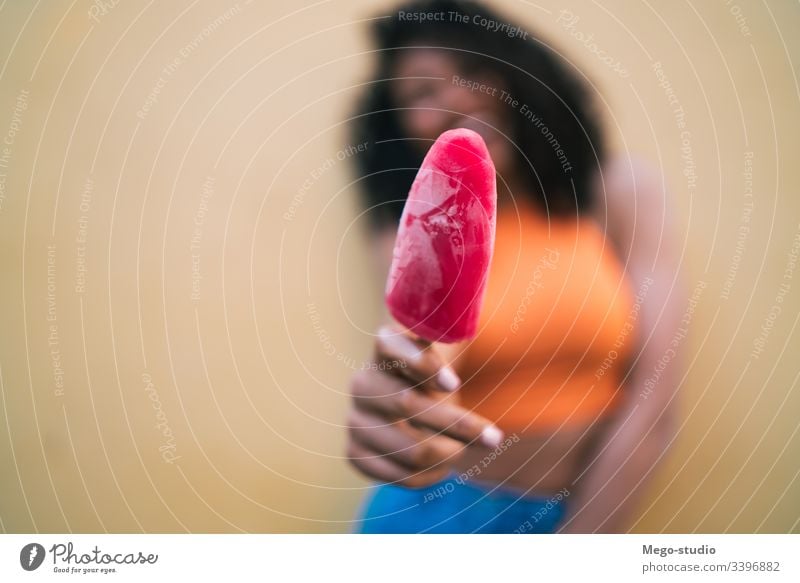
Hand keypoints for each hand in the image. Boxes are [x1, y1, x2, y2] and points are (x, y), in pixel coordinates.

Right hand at [346, 325, 503, 487]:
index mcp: (385, 347)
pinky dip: (432, 474)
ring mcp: (355, 420)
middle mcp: (363, 382)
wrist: (411, 409)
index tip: (454, 384)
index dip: (422, 364)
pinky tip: (443, 465)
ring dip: (450, 454)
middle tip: (494, 438)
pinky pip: (402, 476)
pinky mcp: (355, 453)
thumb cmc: (437, 377)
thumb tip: (463, 334)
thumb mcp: (446, 353)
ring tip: (463, 450)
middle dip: (457, 424)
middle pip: (408, 405)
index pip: (392, 346)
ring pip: (412, 449)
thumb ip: (452, 337)